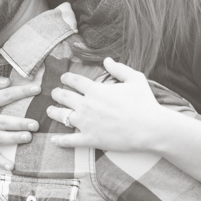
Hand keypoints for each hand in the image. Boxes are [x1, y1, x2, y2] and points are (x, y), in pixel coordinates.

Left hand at [47, 57, 165, 150]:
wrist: (150, 128)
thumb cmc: (144, 103)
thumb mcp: (135, 79)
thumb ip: (119, 68)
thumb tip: (106, 60)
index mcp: (96, 90)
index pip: (74, 80)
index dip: (66, 78)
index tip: (64, 78)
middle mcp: (87, 105)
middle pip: (64, 96)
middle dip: (57, 93)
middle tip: (54, 93)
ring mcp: (86, 123)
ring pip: (62, 116)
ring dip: (53, 112)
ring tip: (50, 111)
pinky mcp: (90, 139)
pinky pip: (69, 140)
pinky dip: (60, 140)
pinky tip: (53, 140)